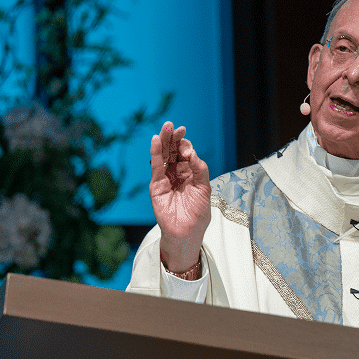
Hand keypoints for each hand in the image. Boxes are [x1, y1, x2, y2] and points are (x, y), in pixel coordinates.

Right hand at [150, 121, 211, 273]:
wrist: (188, 233)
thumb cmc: (198, 214)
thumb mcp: (204, 188)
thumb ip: (199, 169)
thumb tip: (192, 152)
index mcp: (189, 174)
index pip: (184, 154)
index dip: (184, 144)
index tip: (185, 136)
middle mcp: (176, 174)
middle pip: (172, 152)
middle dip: (172, 138)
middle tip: (173, 125)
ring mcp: (165, 180)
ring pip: (163, 157)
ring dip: (163, 142)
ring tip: (164, 128)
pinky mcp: (156, 187)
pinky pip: (155, 168)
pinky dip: (154, 154)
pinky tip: (155, 141)